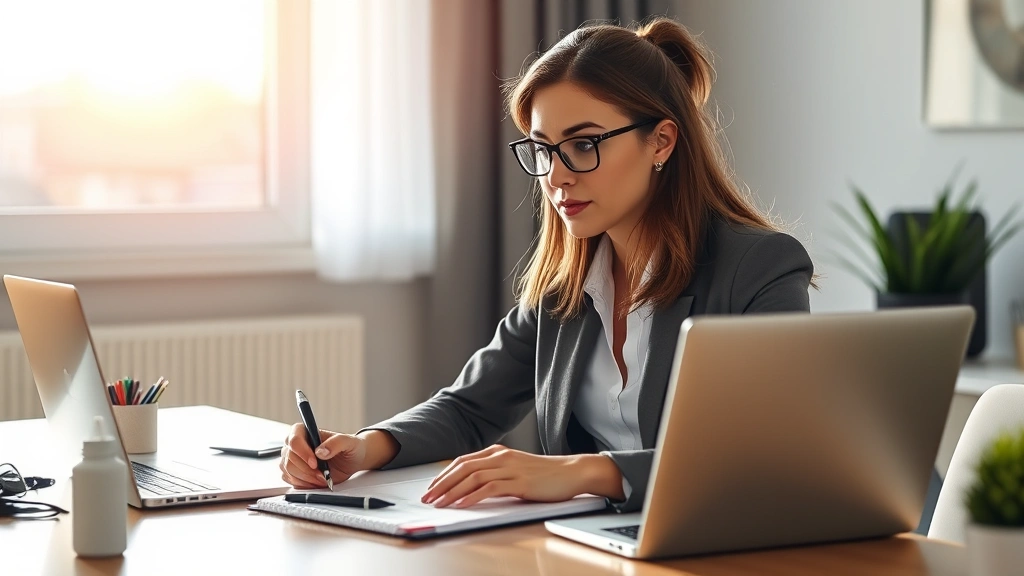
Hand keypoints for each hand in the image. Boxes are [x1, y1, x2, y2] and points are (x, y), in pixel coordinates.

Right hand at [279, 424, 367, 488]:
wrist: (351, 460)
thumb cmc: (349, 447)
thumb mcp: (348, 442)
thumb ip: (336, 443)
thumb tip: (320, 451)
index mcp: (305, 431)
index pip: (294, 440)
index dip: (302, 453)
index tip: (315, 464)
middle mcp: (295, 444)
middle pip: (290, 458)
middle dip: (307, 470)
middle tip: (323, 474)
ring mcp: (292, 458)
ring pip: (289, 471)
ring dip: (307, 478)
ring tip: (322, 478)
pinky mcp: (293, 472)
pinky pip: (291, 480)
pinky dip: (304, 484)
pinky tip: (316, 481)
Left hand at [421, 445, 611, 508]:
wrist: (571, 472)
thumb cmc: (545, 474)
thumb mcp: (515, 469)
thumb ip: (495, 474)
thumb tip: (471, 487)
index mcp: (497, 452)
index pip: (462, 461)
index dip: (444, 474)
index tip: (432, 487)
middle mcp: (501, 457)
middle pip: (462, 467)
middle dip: (441, 483)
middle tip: (428, 497)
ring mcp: (510, 468)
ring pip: (472, 477)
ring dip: (452, 491)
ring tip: (440, 503)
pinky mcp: (519, 482)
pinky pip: (490, 488)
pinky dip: (472, 496)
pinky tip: (462, 505)